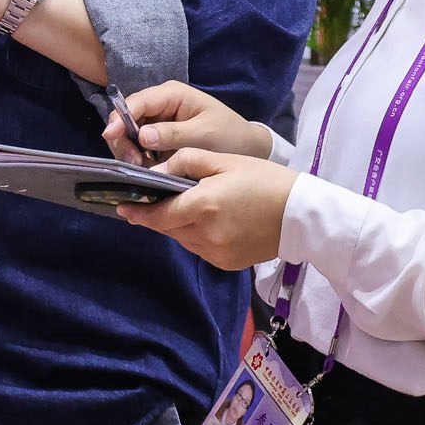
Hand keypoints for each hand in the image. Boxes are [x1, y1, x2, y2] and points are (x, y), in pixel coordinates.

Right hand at [107, 80, 275, 165]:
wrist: (247, 149)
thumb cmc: (229, 135)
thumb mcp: (204, 134)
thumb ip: (173, 134)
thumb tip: (142, 136)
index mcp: (172, 94)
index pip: (137, 102)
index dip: (120, 118)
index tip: (110, 137)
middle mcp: (160, 104)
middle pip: (127, 118)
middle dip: (124, 140)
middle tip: (132, 163)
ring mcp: (158, 121)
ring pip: (129, 134)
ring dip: (130, 152)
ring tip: (141, 169)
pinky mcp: (159, 138)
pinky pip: (139, 147)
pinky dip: (139, 159)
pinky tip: (147, 171)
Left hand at [116, 150, 298, 269]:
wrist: (302, 215)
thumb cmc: (265, 180)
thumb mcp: (224, 160)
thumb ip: (186, 162)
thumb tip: (156, 172)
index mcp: (203, 206)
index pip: (157, 214)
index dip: (137, 211)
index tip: (122, 206)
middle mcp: (206, 234)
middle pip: (167, 228)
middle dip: (157, 216)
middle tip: (151, 202)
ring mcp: (216, 252)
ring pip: (182, 240)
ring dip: (177, 226)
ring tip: (185, 208)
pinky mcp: (226, 263)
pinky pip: (199, 249)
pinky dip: (196, 236)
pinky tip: (209, 222)